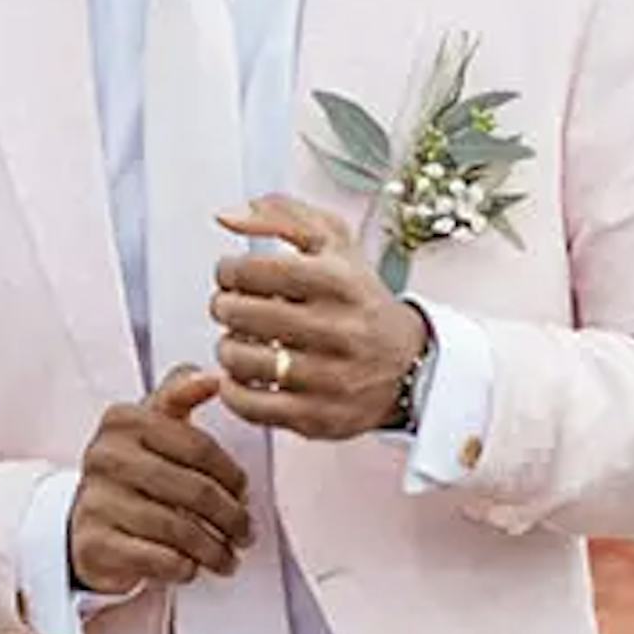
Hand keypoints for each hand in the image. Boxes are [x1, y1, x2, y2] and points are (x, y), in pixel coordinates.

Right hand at [69, 370, 251, 601]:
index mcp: (123, 420)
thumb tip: (212, 377)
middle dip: (231, 518)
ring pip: (180, 530)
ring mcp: (96, 501)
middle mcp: (104, 456)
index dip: (231, 474)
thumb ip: (179, 396)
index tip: (244, 492)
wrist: (83, 525)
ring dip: (214, 550)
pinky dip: (185, 567)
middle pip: (195, 491)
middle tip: (246, 533)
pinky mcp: (95, 544)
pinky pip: (159, 559)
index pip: (198, 447)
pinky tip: (193, 567)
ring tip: (228, 558)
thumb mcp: (150, 427)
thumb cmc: (132, 473)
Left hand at [208, 201, 429, 443]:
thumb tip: (225, 216)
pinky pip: (249, 404)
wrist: (409, 365)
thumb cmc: (360, 300)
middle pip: (240, 314)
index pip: (254, 270)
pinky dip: (233, 389)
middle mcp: (337, 329)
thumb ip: (281, 216)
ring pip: (240, 360)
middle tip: (232, 308)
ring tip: (241, 341)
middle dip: (224, 307)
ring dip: (227, 348)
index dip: (229, 271)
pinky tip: (244, 376)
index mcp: (339, 281)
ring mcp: (328, 377)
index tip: (232, 276)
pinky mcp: (318, 416)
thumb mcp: (334, 244)